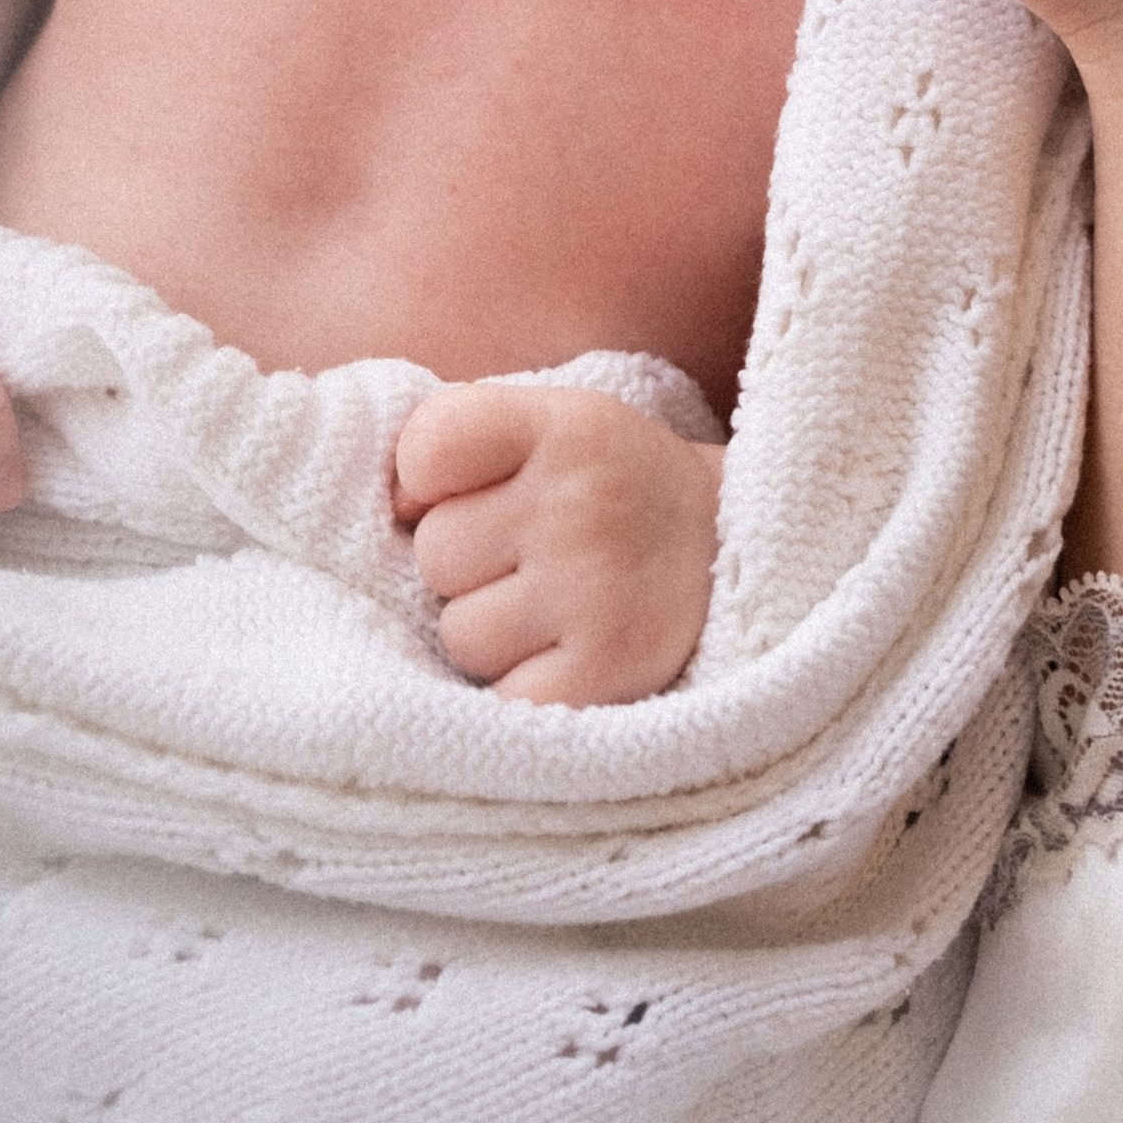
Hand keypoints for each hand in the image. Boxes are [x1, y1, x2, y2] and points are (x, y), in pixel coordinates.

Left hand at [392, 383, 721, 705]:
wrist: (731, 550)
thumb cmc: (606, 487)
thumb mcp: (550, 425)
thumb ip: (457, 438)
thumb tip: (391, 507)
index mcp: (564, 428)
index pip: (428, 448)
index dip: (428, 480)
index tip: (478, 489)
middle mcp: (580, 503)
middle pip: (434, 554)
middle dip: (469, 564)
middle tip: (536, 556)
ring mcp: (596, 592)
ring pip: (459, 635)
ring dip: (494, 632)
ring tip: (556, 609)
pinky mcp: (607, 674)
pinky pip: (501, 697)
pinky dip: (524, 687)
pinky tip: (570, 655)